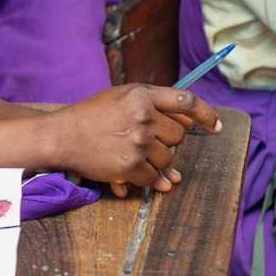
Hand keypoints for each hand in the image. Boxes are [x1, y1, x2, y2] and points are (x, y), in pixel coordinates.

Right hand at [48, 85, 220, 196]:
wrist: (61, 136)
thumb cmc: (91, 115)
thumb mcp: (121, 97)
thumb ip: (153, 104)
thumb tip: (189, 124)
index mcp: (141, 95)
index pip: (186, 101)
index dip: (205, 114)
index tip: (215, 127)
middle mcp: (142, 117)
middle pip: (178, 135)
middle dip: (166, 141)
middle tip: (144, 140)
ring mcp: (137, 143)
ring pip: (168, 159)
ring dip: (156, 161)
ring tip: (133, 155)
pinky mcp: (129, 166)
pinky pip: (153, 177)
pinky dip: (148, 179)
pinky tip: (134, 174)